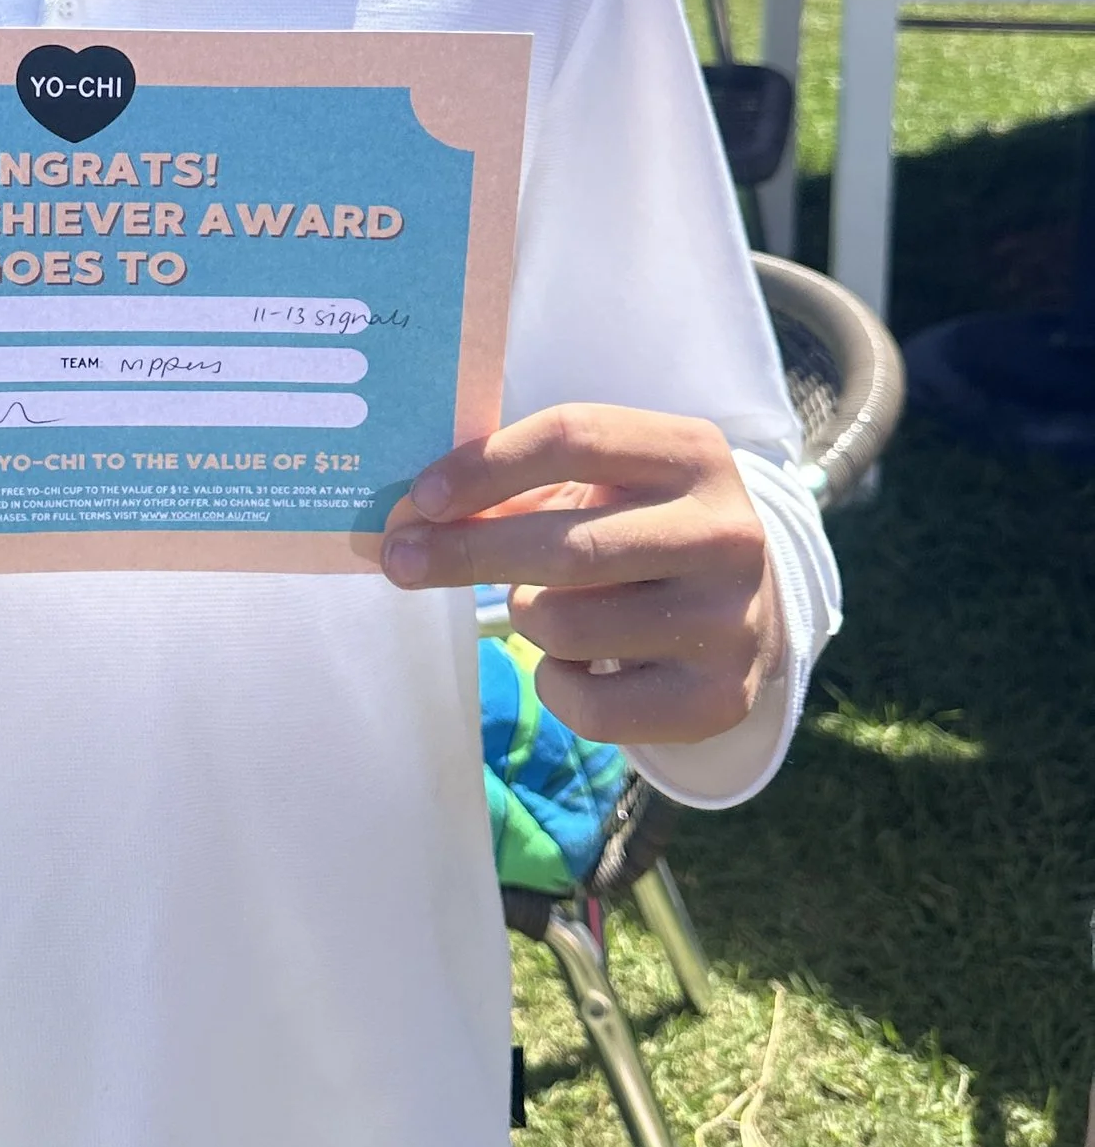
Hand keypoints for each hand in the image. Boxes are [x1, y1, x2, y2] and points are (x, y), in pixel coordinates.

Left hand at [380, 403, 781, 745]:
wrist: (746, 612)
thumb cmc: (638, 529)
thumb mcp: (596, 488)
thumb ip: (509, 490)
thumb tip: (406, 521)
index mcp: (692, 454)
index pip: (575, 439)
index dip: (486, 466)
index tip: (422, 497)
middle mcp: (726, 533)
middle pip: (567, 547)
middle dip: (468, 554)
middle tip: (401, 561)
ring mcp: (730, 619)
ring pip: (567, 627)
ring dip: (524, 616)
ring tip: (543, 605)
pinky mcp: (720, 698)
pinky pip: (592, 707)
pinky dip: (556, 685)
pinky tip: (576, 662)